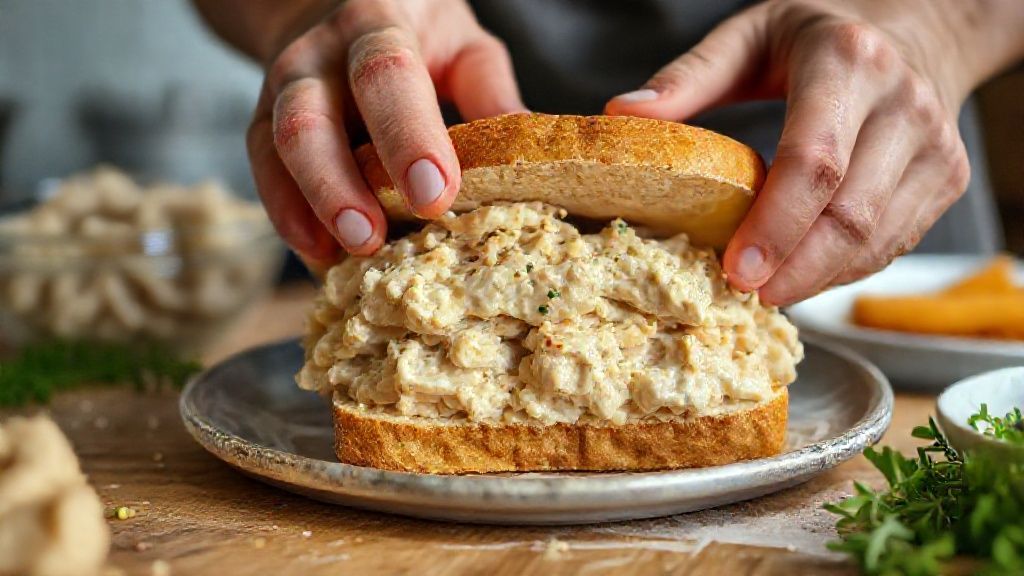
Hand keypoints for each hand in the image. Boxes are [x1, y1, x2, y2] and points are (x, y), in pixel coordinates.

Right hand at [247, 0, 523, 264]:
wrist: (331, 2)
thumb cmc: (416, 35)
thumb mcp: (462, 46)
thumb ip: (489, 93)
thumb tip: (530, 162)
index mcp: (377, 24)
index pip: (387, 75)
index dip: (408, 136)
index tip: (436, 194)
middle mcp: (318, 54)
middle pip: (312, 116)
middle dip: (339, 183)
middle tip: (372, 237)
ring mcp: (282, 89)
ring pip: (278, 146)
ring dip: (310, 206)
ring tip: (346, 253)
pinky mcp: (264, 124)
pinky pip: (264, 171)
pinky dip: (289, 216)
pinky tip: (319, 255)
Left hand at [605, 0, 1000, 304]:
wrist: (917, 30)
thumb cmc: (818, 36)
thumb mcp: (749, 36)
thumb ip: (688, 76)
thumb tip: (623, 114)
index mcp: (848, 63)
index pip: (814, 161)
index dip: (775, 225)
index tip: (736, 269)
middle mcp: (904, 105)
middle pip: (849, 215)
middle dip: (793, 269)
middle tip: (742, 294)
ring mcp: (935, 147)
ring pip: (875, 241)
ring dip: (816, 279)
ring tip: (766, 290)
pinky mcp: (946, 180)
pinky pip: (891, 245)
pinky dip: (843, 271)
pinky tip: (802, 273)